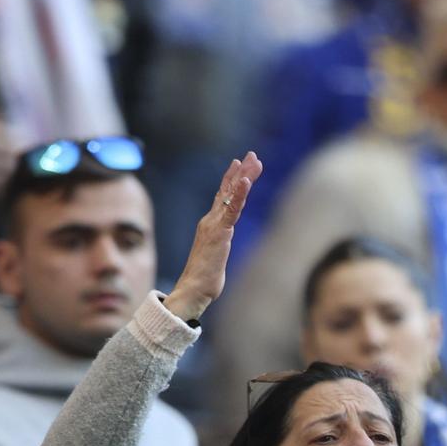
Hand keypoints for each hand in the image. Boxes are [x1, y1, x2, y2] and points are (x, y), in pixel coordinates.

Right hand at [164, 152, 263, 322]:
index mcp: (211, 226)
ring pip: (231, 195)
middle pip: (228, 190)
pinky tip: (246, 181)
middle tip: (252, 156)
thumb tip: (221, 248)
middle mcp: (210, 221)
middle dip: (240, 172)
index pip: (223, 198)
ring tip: (253, 161)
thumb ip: (219, 247)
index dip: (232, 181)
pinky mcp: (220, 232)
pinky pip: (232, 209)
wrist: (193, 289)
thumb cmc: (204, 279)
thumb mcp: (216, 257)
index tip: (241, 166)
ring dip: (243, 177)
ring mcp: (214, 225)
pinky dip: (239, 194)